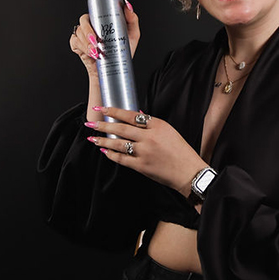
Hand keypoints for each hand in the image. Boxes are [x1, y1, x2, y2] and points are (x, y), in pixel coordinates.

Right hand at [69, 0, 139, 77]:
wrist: (114, 69)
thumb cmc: (122, 51)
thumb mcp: (132, 34)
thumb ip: (132, 19)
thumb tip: (127, 6)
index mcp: (102, 20)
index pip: (95, 10)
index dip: (95, 12)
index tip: (101, 23)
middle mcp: (91, 25)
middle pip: (84, 20)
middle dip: (88, 30)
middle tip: (96, 41)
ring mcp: (83, 34)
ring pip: (79, 31)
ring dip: (87, 42)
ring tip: (97, 52)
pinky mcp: (77, 44)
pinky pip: (75, 41)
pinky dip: (83, 48)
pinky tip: (91, 54)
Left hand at [85, 107, 206, 197]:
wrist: (188, 171)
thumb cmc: (181, 151)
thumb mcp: (169, 131)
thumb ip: (152, 123)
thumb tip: (136, 114)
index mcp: (157, 125)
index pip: (130, 115)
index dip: (114, 111)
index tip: (102, 108)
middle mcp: (149, 137)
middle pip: (120, 128)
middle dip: (103, 125)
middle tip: (90, 123)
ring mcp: (144, 152)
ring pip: (118, 143)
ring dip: (103, 140)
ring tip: (92, 138)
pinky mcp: (141, 166)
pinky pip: (121, 159)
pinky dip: (111, 155)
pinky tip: (104, 151)